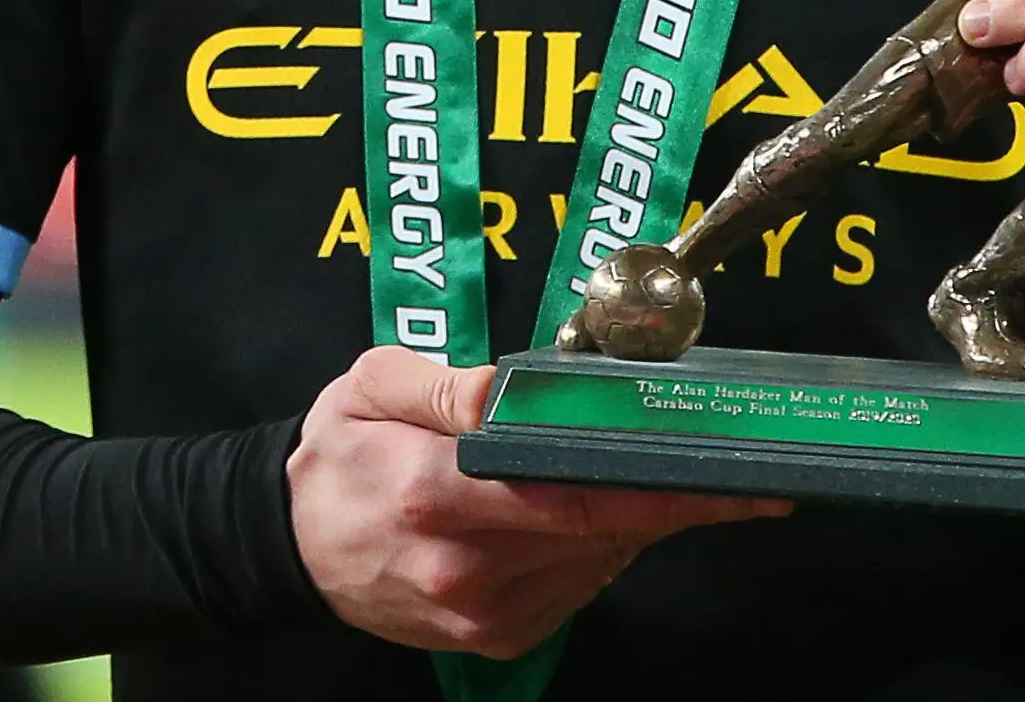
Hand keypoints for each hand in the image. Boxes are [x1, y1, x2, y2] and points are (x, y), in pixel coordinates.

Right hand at [287, 348, 784, 655]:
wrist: (286, 548)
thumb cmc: (337, 457)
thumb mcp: (370, 389)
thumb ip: (445, 384)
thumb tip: (516, 391)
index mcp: (436, 495)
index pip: (574, 493)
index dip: (665, 486)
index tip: (734, 472)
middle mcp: (467, 569)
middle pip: (603, 531)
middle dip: (675, 497)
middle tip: (738, 465)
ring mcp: (485, 615)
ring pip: (599, 561)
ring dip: (638, 518)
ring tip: (659, 473)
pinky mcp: (496, 639)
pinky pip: (577, 588)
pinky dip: (601, 548)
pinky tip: (594, 511)